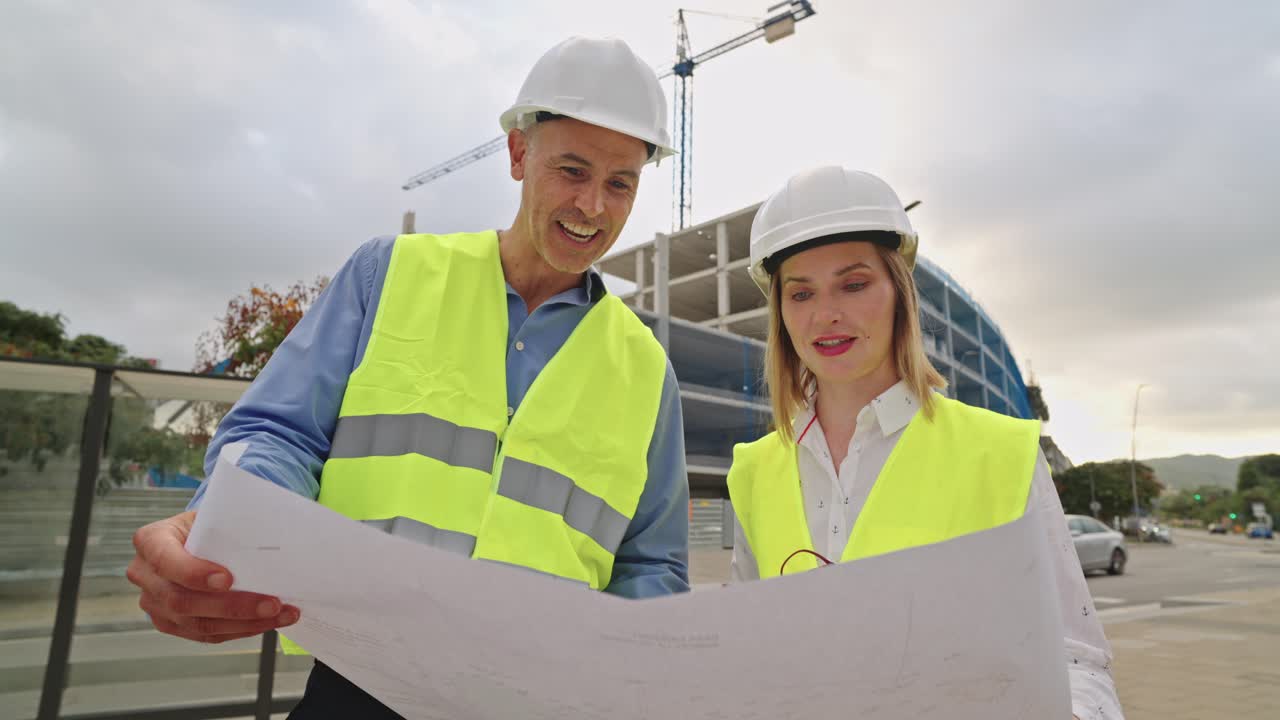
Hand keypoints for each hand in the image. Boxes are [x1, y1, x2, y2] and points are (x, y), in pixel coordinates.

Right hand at [127, 511, 299, 642]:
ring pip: (198, 624)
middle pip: (182, 601)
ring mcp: (155, 604)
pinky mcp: (171, 624)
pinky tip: (267, 622)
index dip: (194, 573)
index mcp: (150, 541)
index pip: (165, 560)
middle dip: (232, 606)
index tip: (227, 579)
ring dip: (244, 622)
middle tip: (272, 604)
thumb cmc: (207, 524)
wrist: (196, 538)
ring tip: (280, 614)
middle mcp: (145, 575)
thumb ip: (228, 523)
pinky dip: (241, 630)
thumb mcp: (212, 515)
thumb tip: (269, 534)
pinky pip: (207, 635)